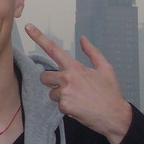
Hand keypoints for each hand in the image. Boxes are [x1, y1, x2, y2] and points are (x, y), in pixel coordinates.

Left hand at [24, 24, 132, 143]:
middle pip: (44, 76)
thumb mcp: (105, 69)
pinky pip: (58, 104)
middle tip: (67, 86)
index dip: (39, 37)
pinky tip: (79, 106)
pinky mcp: (64, 107)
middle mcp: (67, 79)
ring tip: (78, 98)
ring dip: (61, 95)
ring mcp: (64, 93)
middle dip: (52, 81)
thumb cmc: (110, 93)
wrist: (114, 116)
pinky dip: (67, 106)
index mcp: (75, 68)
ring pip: (51, 92)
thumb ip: (92, 52)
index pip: (53, 49)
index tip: (28, 27)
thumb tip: (83, 39)